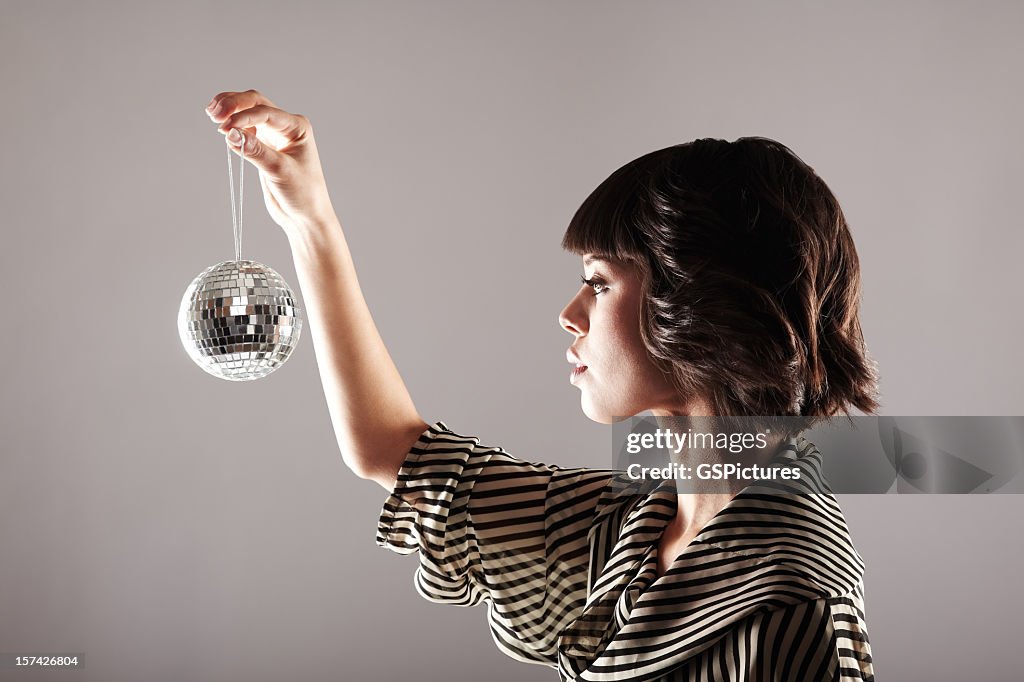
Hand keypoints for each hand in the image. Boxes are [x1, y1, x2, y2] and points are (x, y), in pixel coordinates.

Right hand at [206, 89, 335, 234]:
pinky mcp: (263, 146)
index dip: (243, 116)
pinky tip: (221, 127)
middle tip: (213, 113)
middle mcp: (286, 127)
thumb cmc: (303, 193)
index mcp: (297, 127)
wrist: (305, 215)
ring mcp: (273, 135)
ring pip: (248, 112)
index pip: (266, 113)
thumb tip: (231, 133)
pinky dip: (232, 125)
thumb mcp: (279, 171)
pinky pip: (245, 128)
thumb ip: (255, 150)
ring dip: (230, 110)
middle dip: (233, 104)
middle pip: (255, 103)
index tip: (226, 126)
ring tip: (211, 114)